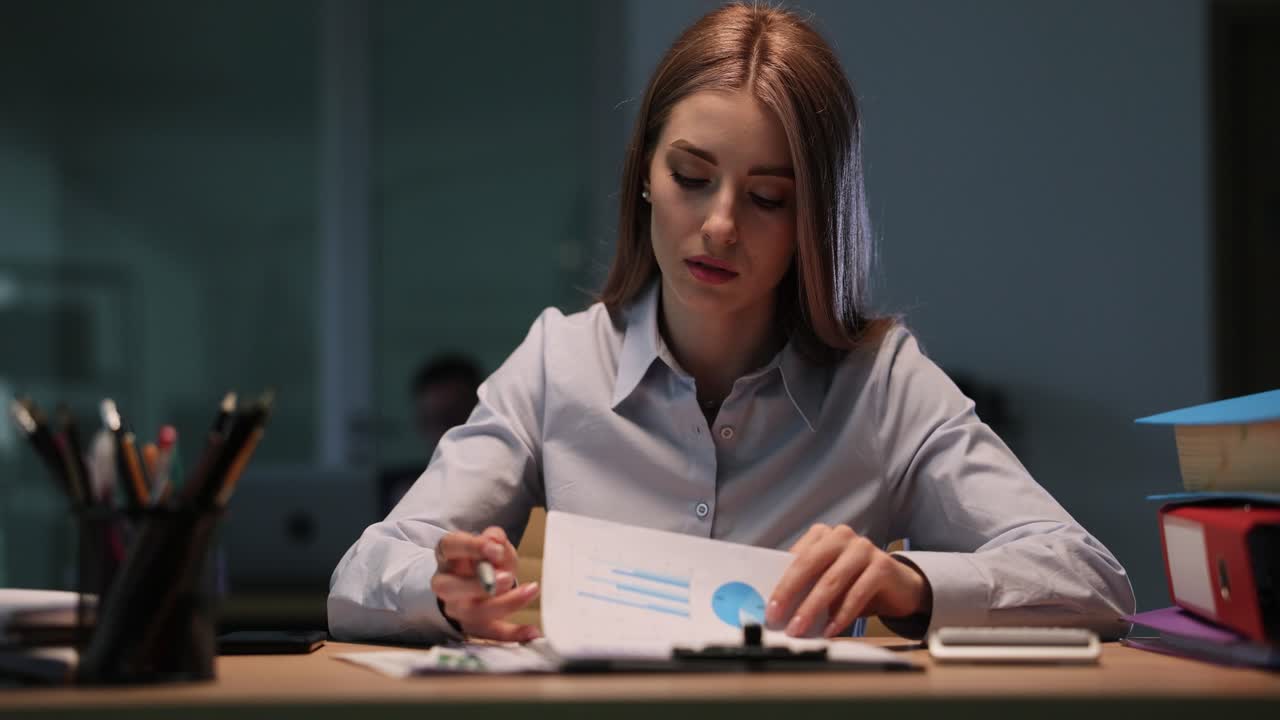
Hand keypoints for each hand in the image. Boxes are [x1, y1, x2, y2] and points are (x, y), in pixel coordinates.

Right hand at [431, 526, 540, 641]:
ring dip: (503, 604)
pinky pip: (490, 634)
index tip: (496, 550)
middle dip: (479, 584)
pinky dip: (512, 634)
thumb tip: (495, 539)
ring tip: (529, 592)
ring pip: (472, 613)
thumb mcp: (491, 544)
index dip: (472, 548)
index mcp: (447, 556)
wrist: (477, 583)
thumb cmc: (483, 560)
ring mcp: (456, 608)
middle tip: (507, 578)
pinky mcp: (472, 627)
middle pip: (452, 587)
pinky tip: (532, 632)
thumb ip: (494, 538)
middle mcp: (445, 584)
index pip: (451, 547)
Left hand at [765, 524, 931, 636]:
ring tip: (799, 628)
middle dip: (790, 594)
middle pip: (809, 565)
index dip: (780, 584)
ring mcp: (864, 548)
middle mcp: (842, 536)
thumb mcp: (827, 579)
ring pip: (831, 580)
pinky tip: (830, 630)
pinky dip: (841, 615)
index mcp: (822, 535)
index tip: (768, 607)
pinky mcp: (883, 565)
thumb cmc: (854, 583)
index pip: (795, 558)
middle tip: (777, 618)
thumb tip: (778, 609)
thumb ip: (806, 585)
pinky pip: (857, 593)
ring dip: (812, 608)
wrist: (899, 587)